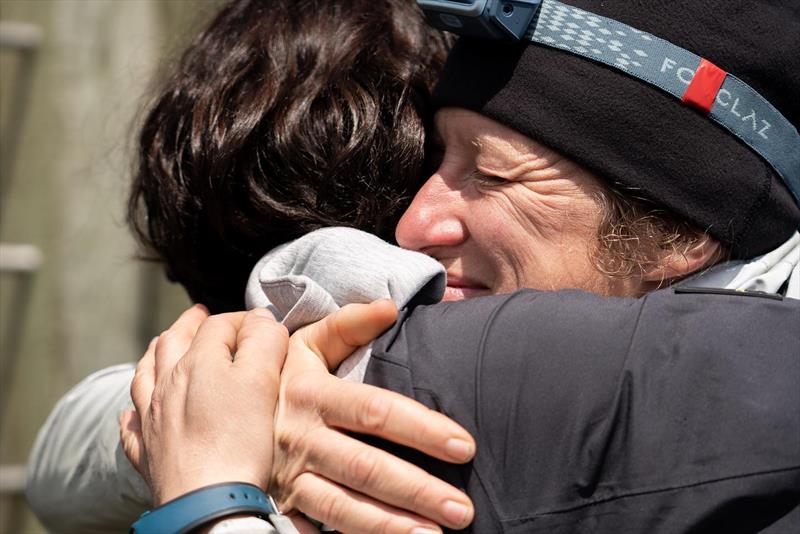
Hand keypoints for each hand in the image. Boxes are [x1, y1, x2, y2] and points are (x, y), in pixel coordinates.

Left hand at [120, 304, 287, 505]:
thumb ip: (263, 342)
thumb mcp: (262, 381)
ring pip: (145, 375)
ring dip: (155, 355)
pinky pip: (131, 426)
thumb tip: (262, 317)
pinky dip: (133, 412)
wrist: (209, 503)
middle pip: (173, 341)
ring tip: (162, 345)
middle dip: (189, 324)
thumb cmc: (239, 440)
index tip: (263, 325)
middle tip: (200, 315)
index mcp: (197, 363)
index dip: (243, 319)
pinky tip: (132, 412)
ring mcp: (152, 419)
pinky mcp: (148, 453)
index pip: (218, 325)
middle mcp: (167, 385)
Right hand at [271, 300, 476, 532]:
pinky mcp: (286, 503)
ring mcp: (292, 476)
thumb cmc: (283, 375)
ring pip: (343, 507)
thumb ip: (347, 324)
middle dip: (416, 490)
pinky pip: (319, 527)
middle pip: (366, 467)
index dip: (421, 429)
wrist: (224, 410)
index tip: (464, 446)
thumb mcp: (306, 343)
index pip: (375, 411)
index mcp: (313, 394)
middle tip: (463, 509)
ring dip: (390, 526)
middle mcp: (302, 438)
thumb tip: (390, 307)